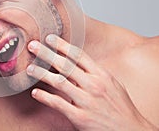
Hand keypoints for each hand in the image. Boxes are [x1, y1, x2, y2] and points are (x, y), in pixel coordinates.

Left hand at [26, 34, 156, 130]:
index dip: (62, 45)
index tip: (49, 38)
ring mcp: (86, 100)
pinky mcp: (79, 116)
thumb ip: (95, 72)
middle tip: (32, 45)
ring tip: (29, 68)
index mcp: (101, 75)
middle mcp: (93, 85)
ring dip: (41, 73)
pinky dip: (45, 97)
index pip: (78, 55)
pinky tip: (35, 93)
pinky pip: (58, 104)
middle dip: (47, 53)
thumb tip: (78, 62)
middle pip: (65, 65)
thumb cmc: (120, 106)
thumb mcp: (112, 84)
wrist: (130, 130)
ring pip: (59, 82)